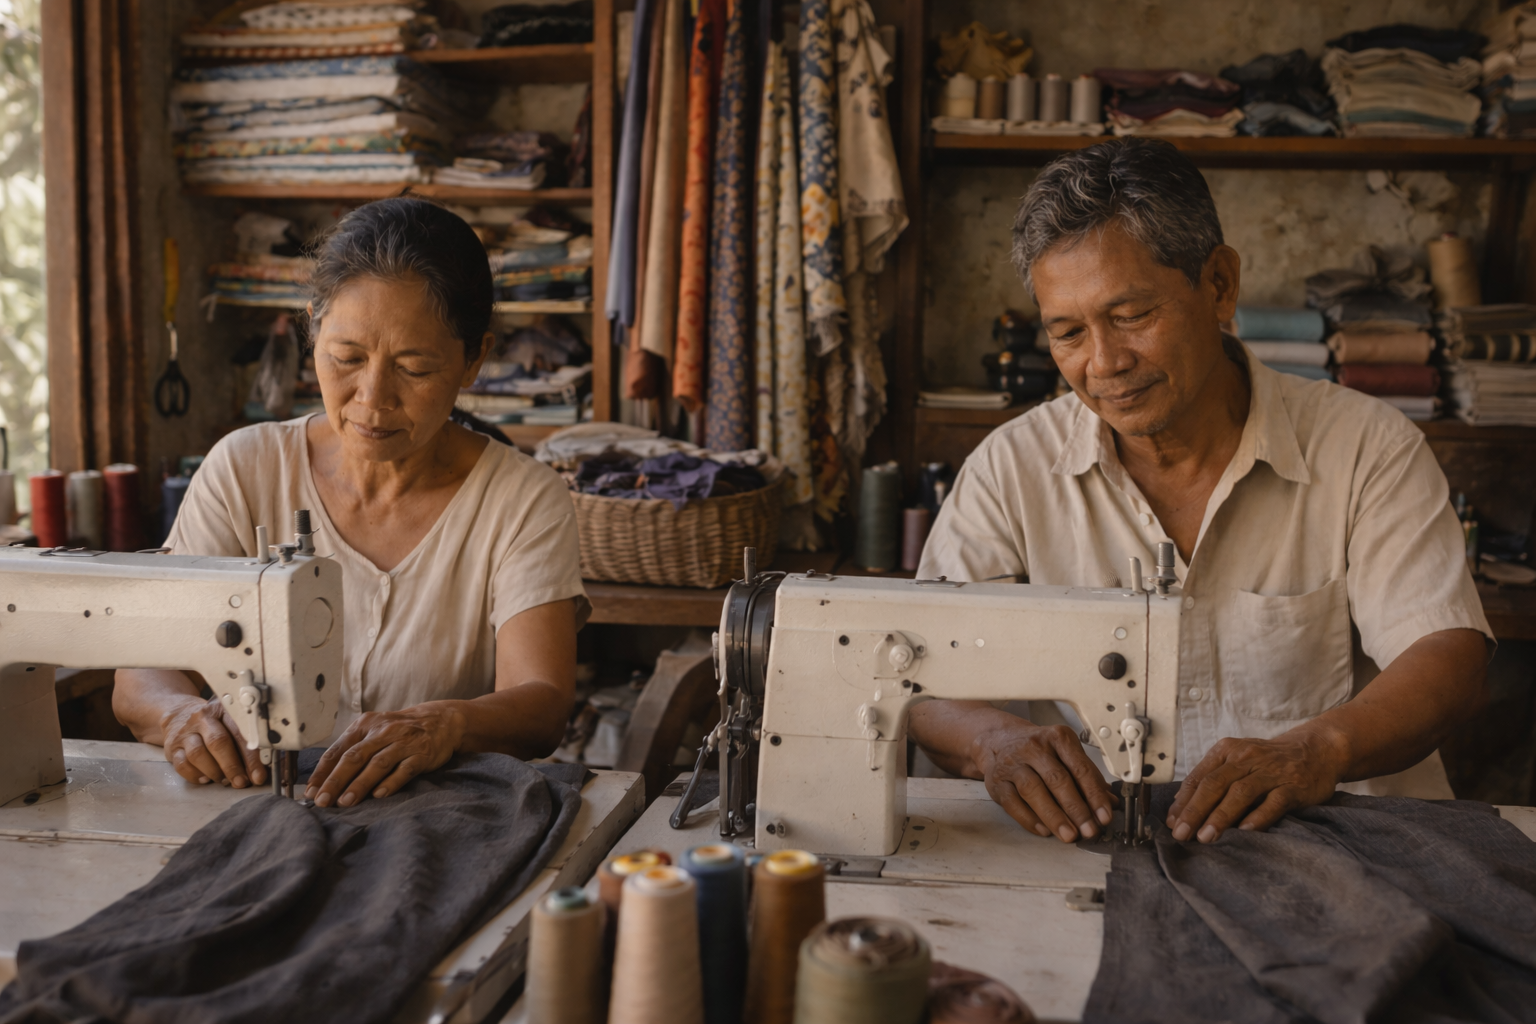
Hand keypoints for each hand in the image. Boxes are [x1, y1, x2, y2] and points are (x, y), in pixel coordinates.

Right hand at [160, 696, 265, 787]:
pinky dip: (195, 775)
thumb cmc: (213, 723)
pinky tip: (206, 779)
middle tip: (242, 782)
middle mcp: (202, 719)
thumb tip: (261, 766)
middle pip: (218, 742)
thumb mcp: (230, 722)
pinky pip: (182, 765)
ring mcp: (185, 733)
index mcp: (223, 710)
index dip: (251, 756)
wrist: (180, 714)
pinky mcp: (172, 747)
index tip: (258, 774)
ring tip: (225, 781)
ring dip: (214, 772)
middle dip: (233, 766)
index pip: (239, 732)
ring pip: (198, 754)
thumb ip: (244, 740)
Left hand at [306, 703, 463, 807]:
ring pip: (377, 764)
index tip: (311, 792)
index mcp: (365, 725)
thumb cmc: (399, 731)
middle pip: (354, 757)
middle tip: (322, 801)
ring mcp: (404, 742)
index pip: (338, 750)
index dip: (323, 772)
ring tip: (345, 802)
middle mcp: (383, 731)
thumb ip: (353, 751)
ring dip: (360, 785)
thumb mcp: (374, 732)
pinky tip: (379, 796)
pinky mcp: (422, 754)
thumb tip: (325, 781)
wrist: (441, 721)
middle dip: (336, 781)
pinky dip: (391, 783)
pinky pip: (404, 770)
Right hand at [970, 719, 1118, 842]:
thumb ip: (1087, 777)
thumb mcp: (1065, 754)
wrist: (999, 740)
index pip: (1080, 768)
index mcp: (1057, 738)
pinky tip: (1045, 830)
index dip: (1094, 794)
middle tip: (1089, 830)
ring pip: (1033, 790)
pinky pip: (1013, 803)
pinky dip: (1030, 819)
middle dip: (1076, 808)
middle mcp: (1033, 747)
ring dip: (1054, 816)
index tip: (1104, 816)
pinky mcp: (996, 782)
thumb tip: (1111, 802)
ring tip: (1069, 835)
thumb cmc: (1038, 751)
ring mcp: (1012, 764)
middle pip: (1057, 779)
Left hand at [1166, 729, 1346, 842]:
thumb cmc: (1268, 760)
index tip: (1172, 823)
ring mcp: (1271, 771)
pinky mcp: (1293, 786)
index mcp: (1226, 751)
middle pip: (1214, 785)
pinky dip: (1258, 817)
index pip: (1199, 777)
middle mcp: (1246, 758)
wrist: (1316, 750)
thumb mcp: (1237, 760)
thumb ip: (1212, 779)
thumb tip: (1181, 807)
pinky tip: (1245, 832)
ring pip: (1240, 793)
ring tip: (1206, 837)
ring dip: (1220, 816)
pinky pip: (1273, 803)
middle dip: (1195, 811)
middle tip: (1181, 834)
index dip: (1183, 802)